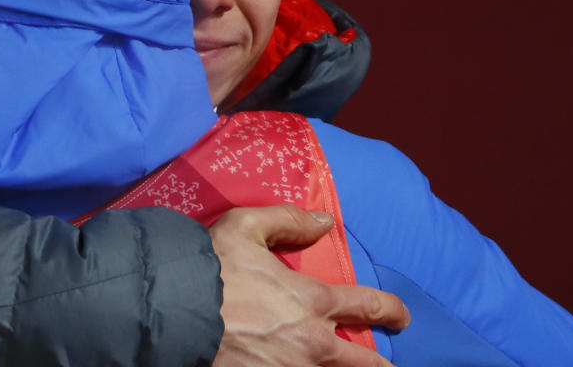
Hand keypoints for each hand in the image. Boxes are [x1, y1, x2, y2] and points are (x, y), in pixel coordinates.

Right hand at [210, 205, 409, 366]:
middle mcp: (310, 342)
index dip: (390, 310)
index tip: (401, 316)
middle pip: (363, 362)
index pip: (366, 304)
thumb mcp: (246, 227)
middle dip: (382, 365)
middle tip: (390, 366)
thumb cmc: (209, 268)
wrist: (171, 312)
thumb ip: (288, 221)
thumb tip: (324, 221)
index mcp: (310, 300)